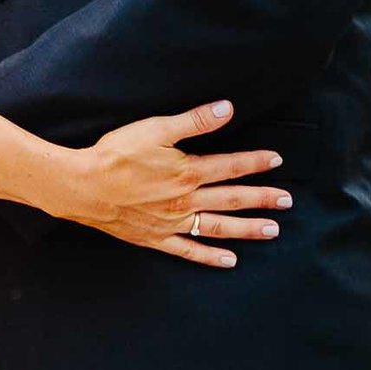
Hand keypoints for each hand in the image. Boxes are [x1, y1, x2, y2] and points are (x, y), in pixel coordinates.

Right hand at [58, 100, 289, 268]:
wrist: (83, 187)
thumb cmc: (115, 155)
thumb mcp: (155, 129)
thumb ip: (194, 121)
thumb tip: (227, 109)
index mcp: (187, 172)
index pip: (231, 166)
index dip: (256, 162)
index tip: (277, 161)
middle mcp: (186, 201)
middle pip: (232, 199)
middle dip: (263, 199)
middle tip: (287, 202)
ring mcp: (173, 223)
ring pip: (218, 227)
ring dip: (247, 229)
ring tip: (272, 230)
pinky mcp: (156, 238)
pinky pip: (189, 250)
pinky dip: (211, 256)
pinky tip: (230, 260)